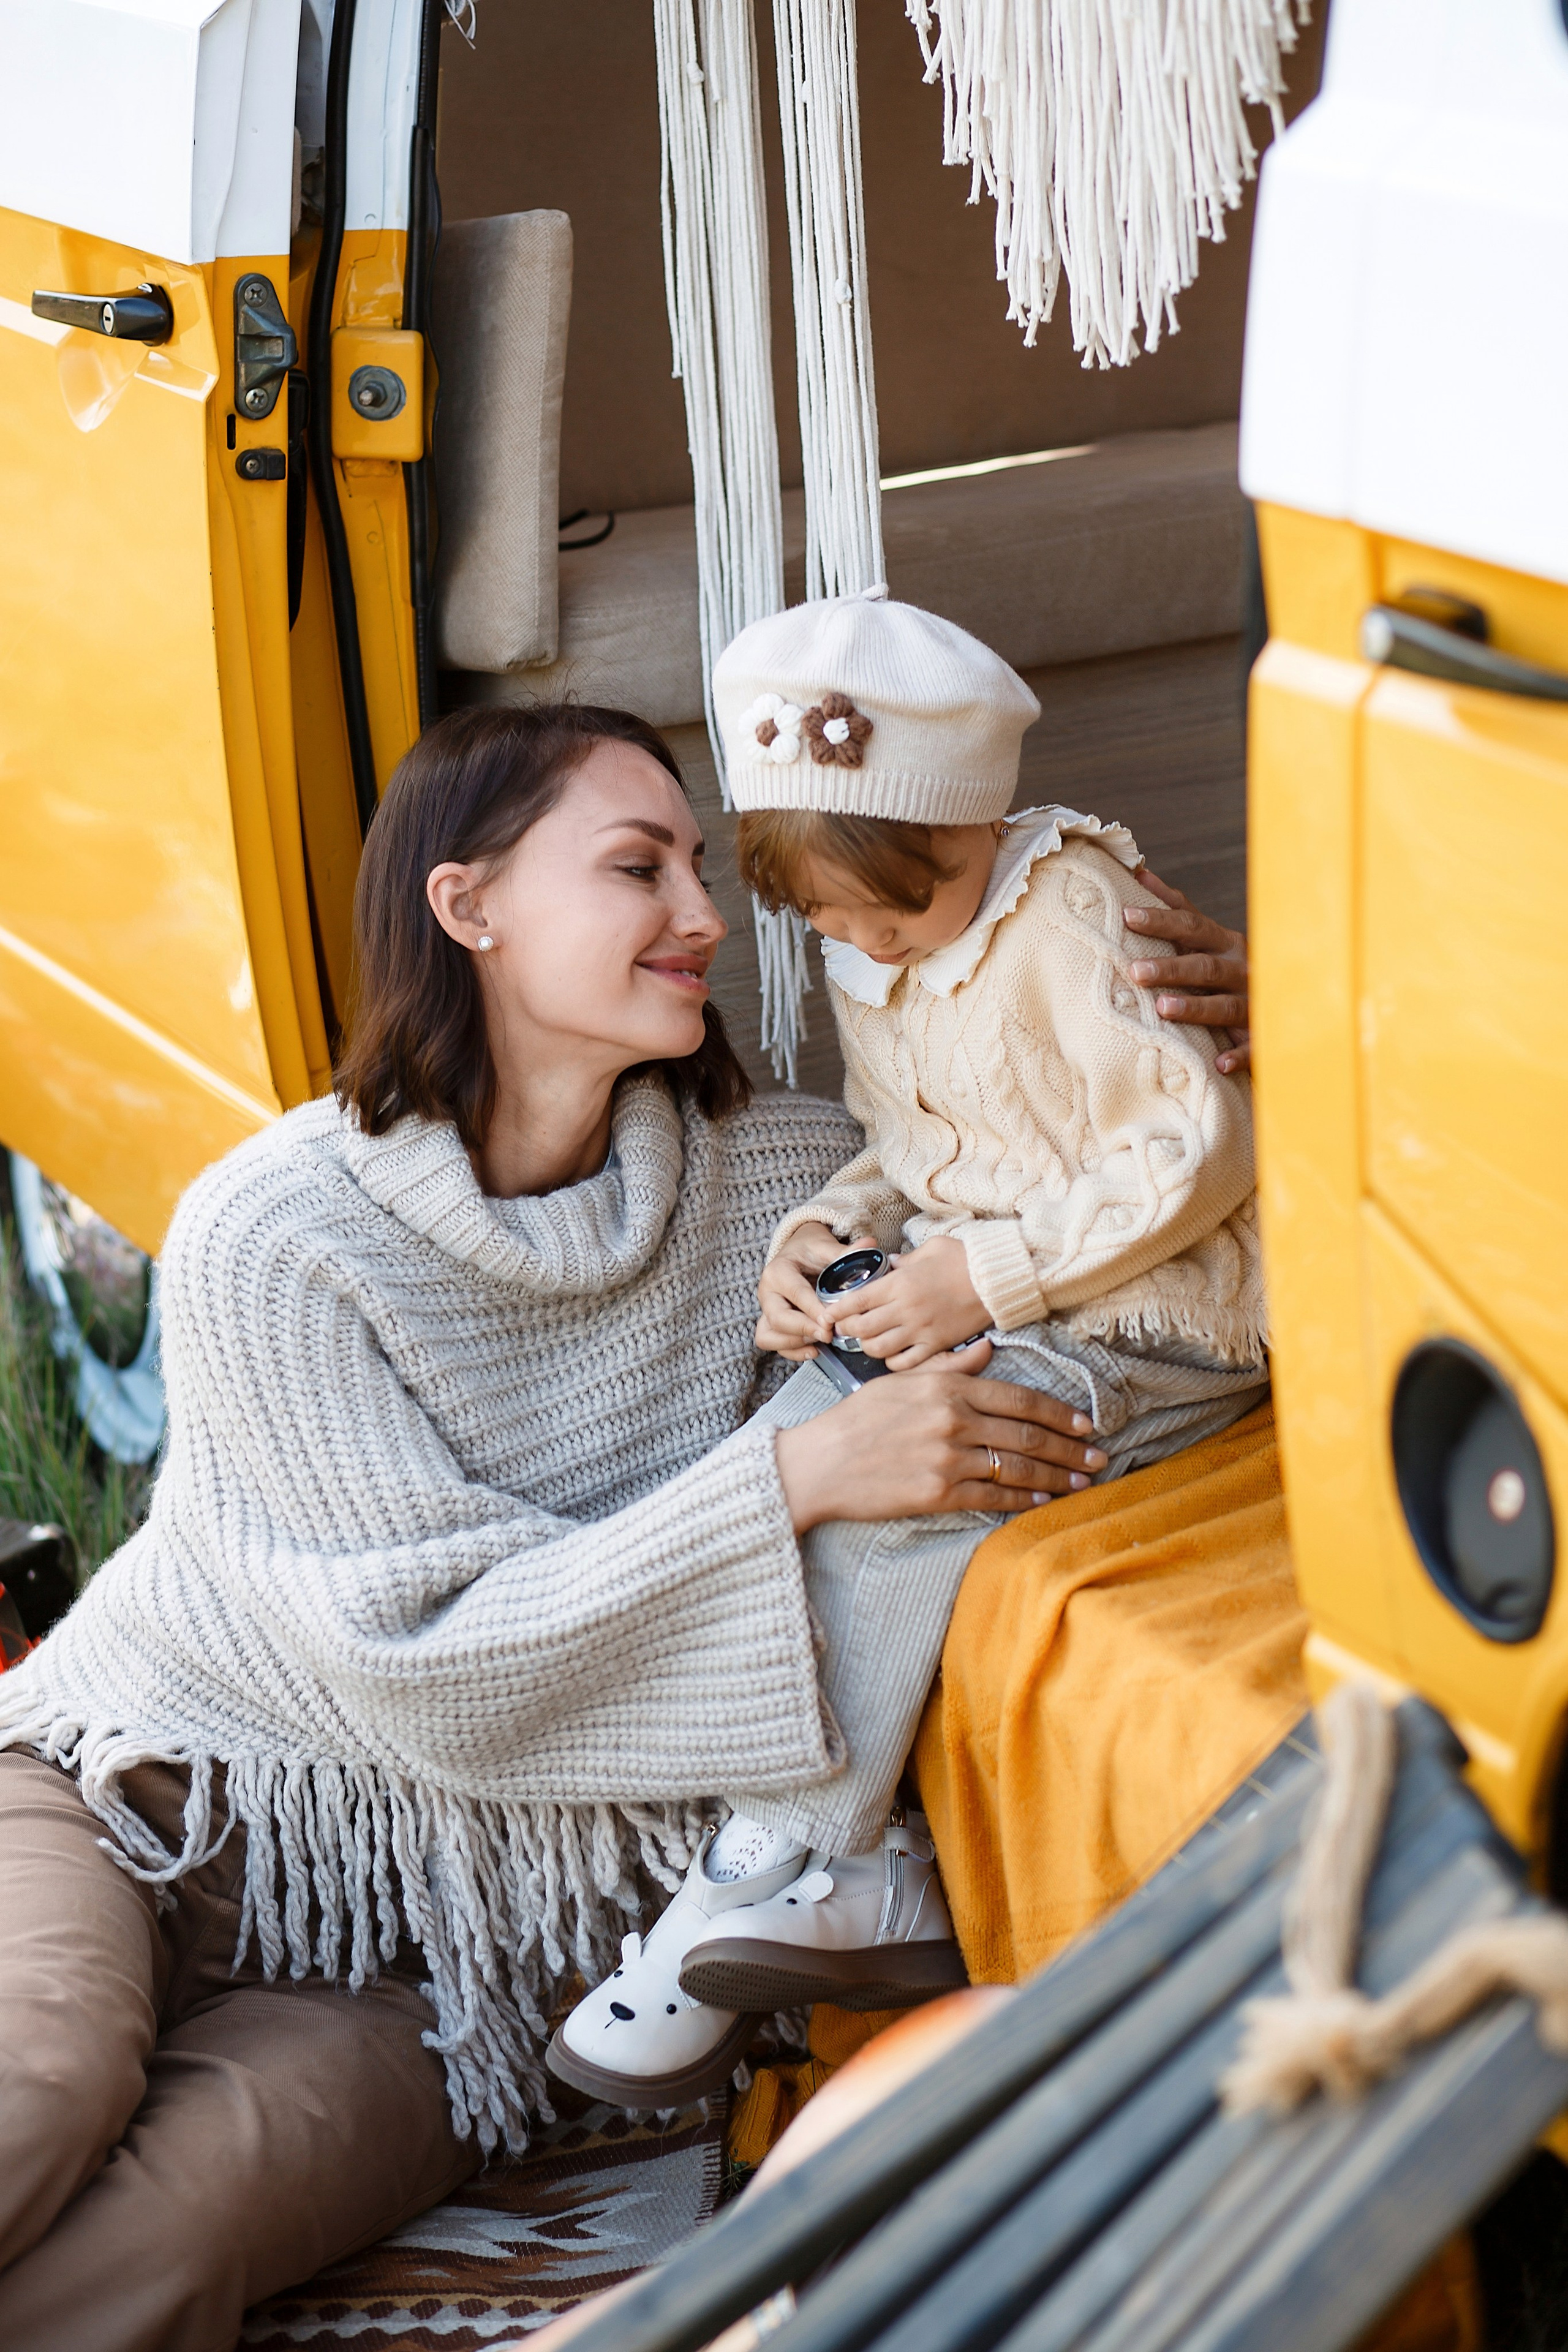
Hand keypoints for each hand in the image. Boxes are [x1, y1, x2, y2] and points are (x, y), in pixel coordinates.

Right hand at [756, 1222, 873, 1359]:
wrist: (797, 1253)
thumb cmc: (810, 1251)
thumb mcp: (826, 1248)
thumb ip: (846, 1251)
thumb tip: (870, 1245)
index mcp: (778, 1271)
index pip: (796, 1294)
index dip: (813, 1310)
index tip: (831, 1322)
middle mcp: (767, 1292)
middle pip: (778, 1319)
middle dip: (804, 1330)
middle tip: (828, 1335)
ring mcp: (766, 1310)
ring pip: (768, 1335)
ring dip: (795, 1343)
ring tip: (821, 1342)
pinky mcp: (770, 1323)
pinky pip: (772, 1343)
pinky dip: (791, 1351)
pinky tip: (814, 1351)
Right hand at [774, 1341, 1107, 1529]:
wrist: (818, 1464)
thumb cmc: (857, 1420)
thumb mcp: (902, 1381)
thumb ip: (949, 1366)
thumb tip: (987, 1350)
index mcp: (947, 1387)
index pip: (1019, 1398)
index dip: (1059, 1413)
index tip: (1086, 1424)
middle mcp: (952, 1419)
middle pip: (1027, 1435)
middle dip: (1070, 1449)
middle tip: (1099, 1458)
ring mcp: (947, 1458)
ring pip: (1016, 1468)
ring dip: (1056, 1477)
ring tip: (1081, 1483)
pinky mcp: (937, 1493)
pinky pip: (993, 1497)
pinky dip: (1023, 1499)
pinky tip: (1043, 1501)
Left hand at [829, 1236, 987, 1370]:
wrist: (997, 1280)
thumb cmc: (965, 1259)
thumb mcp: (929, 1249)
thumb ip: (904, 1260)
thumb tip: (889, 1264)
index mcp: (899, 1284)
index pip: (855, 1301)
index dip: (837, 1311)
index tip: (828, 1314)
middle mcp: (905, 1309)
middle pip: (861, 1329)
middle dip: (848, 1330)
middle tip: (846, 1328)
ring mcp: (921, 1330)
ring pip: (879, 1348)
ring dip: (868, 1347)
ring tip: (868, 1341)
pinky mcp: (937, 1345)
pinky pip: (906, 1362)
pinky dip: (894, 1361)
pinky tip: (893, 1353)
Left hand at [1123, 869, 1250, 1074]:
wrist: (1282, 1007)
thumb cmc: (1227, 968)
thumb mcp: (1207, 938)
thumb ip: (1177, 909)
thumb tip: (1139, 872)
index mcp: (1225, 944)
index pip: (1191, 926)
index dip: (1161, 920)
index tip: (1127, 915)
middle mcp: (1241, 970)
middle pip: (1204, 966)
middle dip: (1171, 968)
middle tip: (1135, 971)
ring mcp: (1254, 1003)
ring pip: (1225, 1005)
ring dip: (1196, 1007)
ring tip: (1163, 1009)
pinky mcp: (1263, 1036)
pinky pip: (1254, 1046)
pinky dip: (1239, 1054)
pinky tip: (1219, 1062)